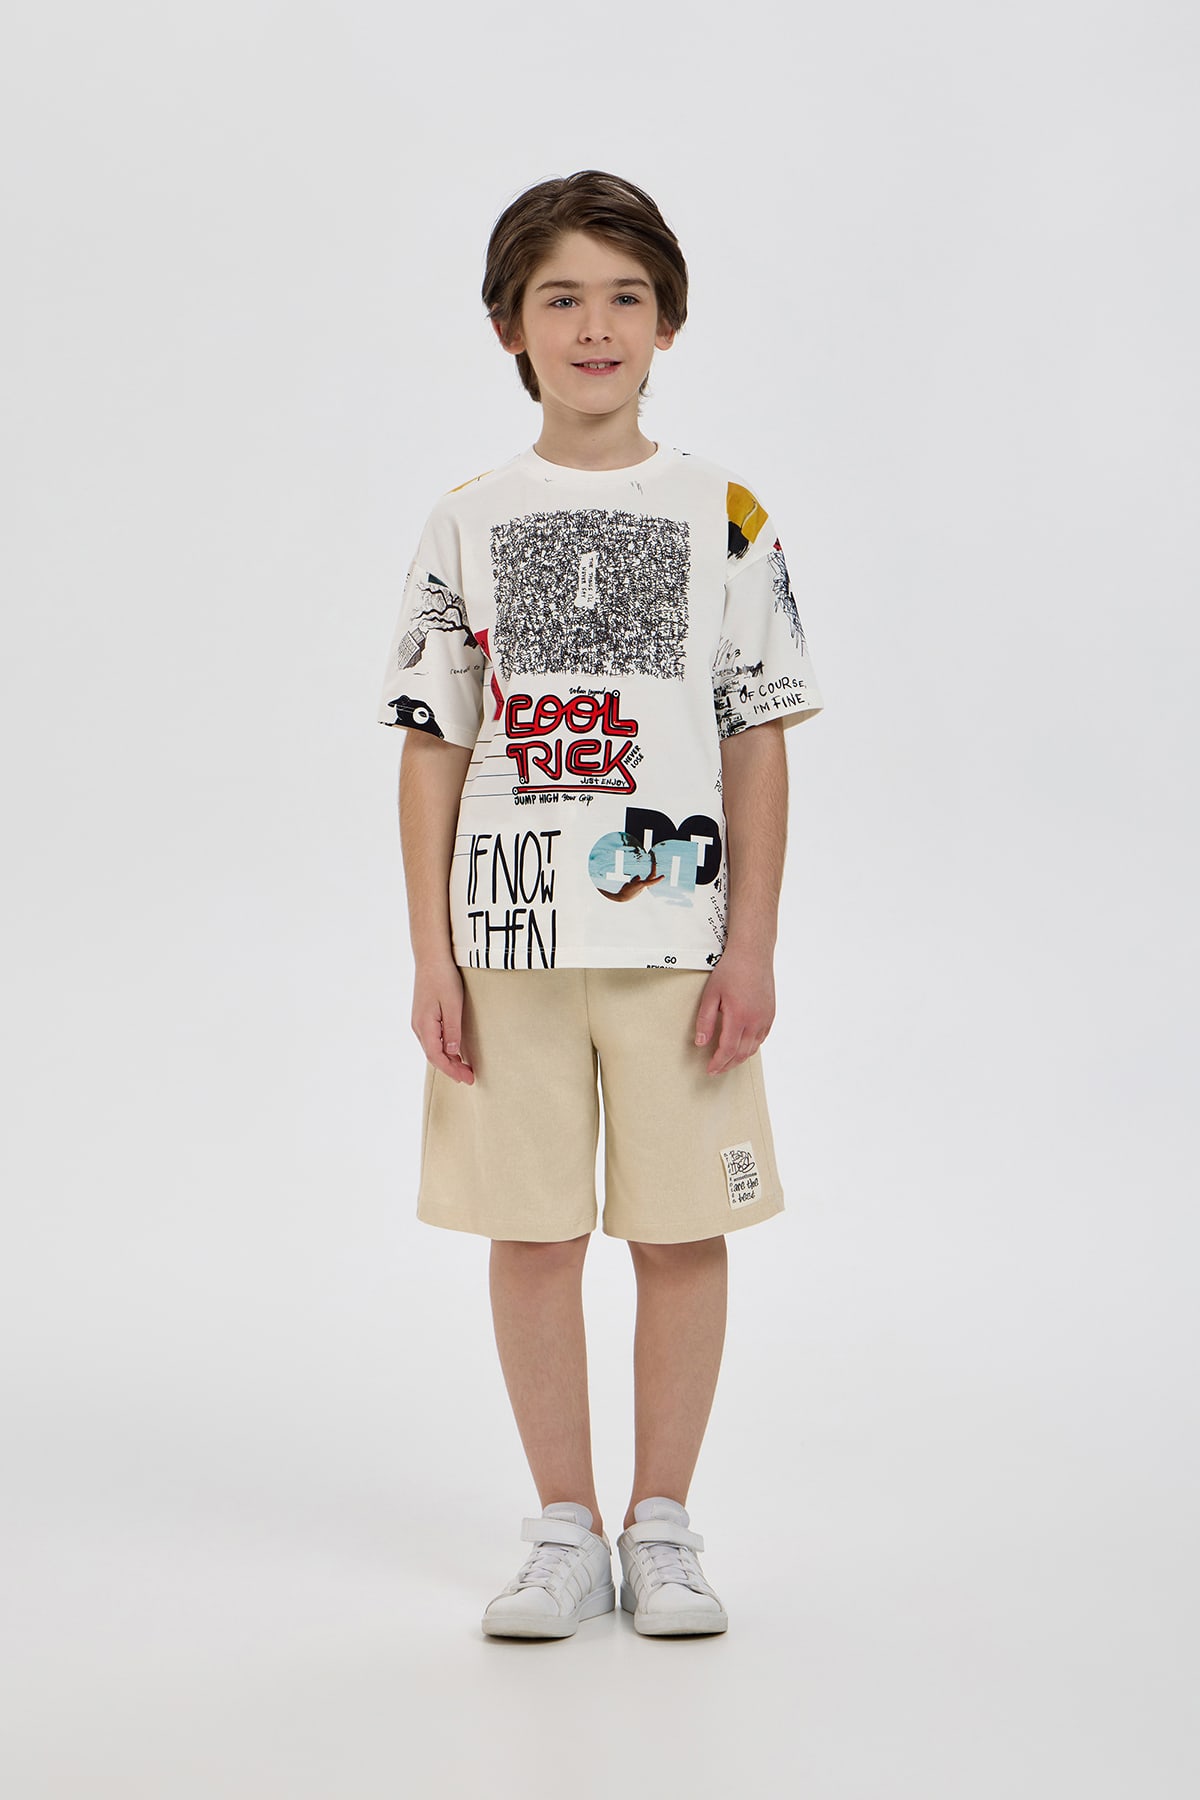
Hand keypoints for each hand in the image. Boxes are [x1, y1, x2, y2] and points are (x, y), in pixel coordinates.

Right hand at [411, 955, 474, 1084]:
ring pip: (432, 1048)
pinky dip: (443, 1049)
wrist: (430, 958)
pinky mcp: (423, 1016)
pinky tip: (453, 1052)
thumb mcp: (452, 1005)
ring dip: (447, 1060)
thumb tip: (452, 1053)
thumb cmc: (443, 978)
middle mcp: (418, 1026)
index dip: (452, 1070)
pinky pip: (432, 1039)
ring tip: (464, 1069)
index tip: (467, 1078)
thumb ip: (452, 1030)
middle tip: (469, 1078)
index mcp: (425, 1025)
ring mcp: (419, 1021)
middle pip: (433, 1055)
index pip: (437, 1057)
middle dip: (451, 1069)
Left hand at [693, 947, 775, 1075]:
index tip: (710, 1070)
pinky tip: (743, 1046)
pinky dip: (751, 1046)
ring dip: (740, 1058)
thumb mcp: (711, 994)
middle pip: (742, 1053)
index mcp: (739, 1017)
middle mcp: (755, 1021)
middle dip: (728, 1065)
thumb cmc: (730, 970)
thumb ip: (705, 1021)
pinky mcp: (771, 1014)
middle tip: (716, 1070)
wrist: (753, 953)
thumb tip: (701, 1043)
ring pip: (754, 1048)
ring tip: (727, 1061)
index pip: (728, 1050)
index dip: (718, 1063)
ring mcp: (766, 1018)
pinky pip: (762, 1037)